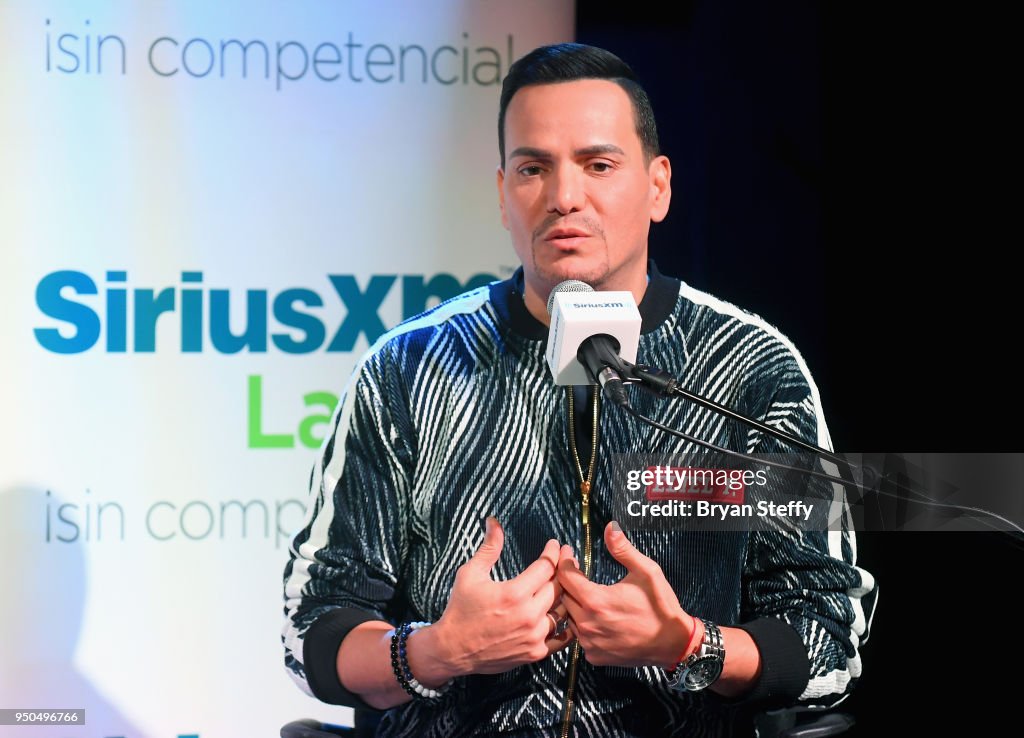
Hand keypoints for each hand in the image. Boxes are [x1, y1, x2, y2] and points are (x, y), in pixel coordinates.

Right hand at [427, 517, 573, 679]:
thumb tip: (494, 521)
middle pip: (558, 587)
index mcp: (514, 593)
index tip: (554, 545)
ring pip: (562, 611)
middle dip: (563, 570)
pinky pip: (560, 636)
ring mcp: (534, 636)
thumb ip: (489, 547)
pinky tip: (564, 614)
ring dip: (564, 596)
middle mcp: (529, 615)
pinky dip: (564, 624)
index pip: (547, 566)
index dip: (553, 552)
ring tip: (562, 584)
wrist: (453, 650)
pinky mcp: (535, 653)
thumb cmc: (460, 609)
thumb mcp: (471, 573)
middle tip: (564, 559)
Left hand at [557, 521, 694, 667]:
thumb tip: (609, 527)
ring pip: (568, 617)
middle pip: (563, 596)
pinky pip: (578, 635)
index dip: (564, 561)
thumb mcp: (646, 571)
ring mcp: (589, 642)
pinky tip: (593, 615)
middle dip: (566, 580)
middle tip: (574, 569)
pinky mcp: (594, 656)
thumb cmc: (660, 606)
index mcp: (596, 601)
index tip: (567, 552)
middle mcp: (587, 624)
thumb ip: (623, 549)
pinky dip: (582, 623)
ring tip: (582, 591)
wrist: (673, 643)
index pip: (565, 576)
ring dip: (572, 602)